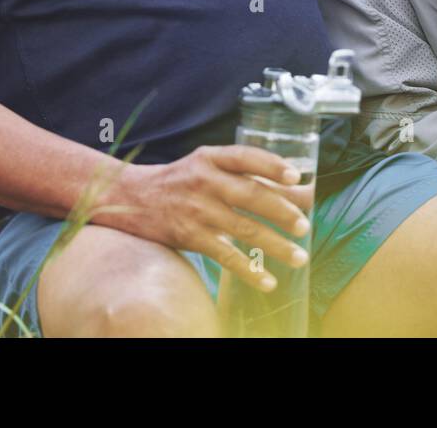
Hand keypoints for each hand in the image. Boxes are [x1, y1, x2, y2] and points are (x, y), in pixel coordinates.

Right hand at [140, 145, 313, 292]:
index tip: (296, 177)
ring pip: (243, 227)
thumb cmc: (181, 179)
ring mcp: (197, 210)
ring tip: (299, 256)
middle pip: (250, 194)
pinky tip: (268, 280)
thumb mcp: (206, 164)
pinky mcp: (190, 236)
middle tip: (304, 226)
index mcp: (211, 158)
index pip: (246, 157)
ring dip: (274, 244)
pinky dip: (249, 269)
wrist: (131, 198)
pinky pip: (225, 255)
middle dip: (282, 211)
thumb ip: (243, 173)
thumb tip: (295, 186)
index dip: (272, 165)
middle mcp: (205, 181)